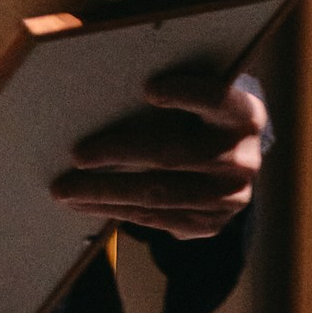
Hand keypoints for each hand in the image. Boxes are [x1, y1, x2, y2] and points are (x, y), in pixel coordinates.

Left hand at [50, 73, 267, 241]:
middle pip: (175, 155)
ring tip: (67, 189)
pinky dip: (116, 211)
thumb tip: (112, 94)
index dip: (186, 94)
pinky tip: (88, 204)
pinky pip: (155, 220)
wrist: (232, 159)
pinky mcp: (210, 225)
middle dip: (119, 154)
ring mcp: (229, 198)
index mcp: (243, 115)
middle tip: (78, 155)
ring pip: (158, 195)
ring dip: (105, 192)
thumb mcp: (199, 97)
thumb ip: (172, 93)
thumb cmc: (199, 116)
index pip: (216, 99)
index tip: (149, 88)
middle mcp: (243, 158)